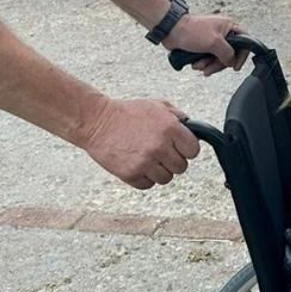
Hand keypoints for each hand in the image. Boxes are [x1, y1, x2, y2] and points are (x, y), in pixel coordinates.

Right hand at [79, 97, 199, 189]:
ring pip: (166, 178)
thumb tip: (193, 129)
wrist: (97, 122)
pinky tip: (138, 165)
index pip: (193, 151)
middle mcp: (160, 147)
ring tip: (149, 159)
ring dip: (160, 171)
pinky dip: (144, 178)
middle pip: (181, 167)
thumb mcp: (157, 106)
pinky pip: (148, 185)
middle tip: (162, 153)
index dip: (187, 149)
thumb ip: (178, 117)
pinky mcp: (130, 174)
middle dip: (174, 160)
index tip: (180, 147)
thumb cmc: (127, 113)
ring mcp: (145, 162)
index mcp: (170, 129)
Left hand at [162, 13, 246, 74]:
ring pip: (219, 59)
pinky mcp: (204, 47)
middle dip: (219, 64)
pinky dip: (203, 64)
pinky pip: (209, 60)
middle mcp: (223, 33)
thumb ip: (227, 53)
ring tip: (200, 65)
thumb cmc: (191, 30)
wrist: (171, 31)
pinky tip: (196, 63)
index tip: (236, 66)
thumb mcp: (214, 42)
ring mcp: (213, 40)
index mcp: (229, 26)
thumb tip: (232, 62)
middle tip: (211, 69)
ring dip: (209, 65)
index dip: (242, 55)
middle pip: (230, 54)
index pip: (245, 41)